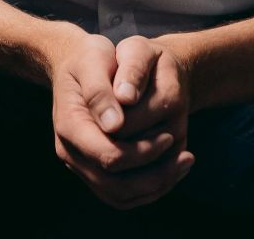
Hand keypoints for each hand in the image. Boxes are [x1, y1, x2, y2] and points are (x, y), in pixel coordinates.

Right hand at [49, 32, 194, 209]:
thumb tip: (115, 125)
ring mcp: (81, 164)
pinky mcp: (93, 170)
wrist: (77, 64)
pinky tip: (171, 169)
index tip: (168, 133)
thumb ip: (101, 91)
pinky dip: (148, 188)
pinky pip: (122, 195)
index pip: (109, 156)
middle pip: (115, 185)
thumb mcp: (94, 58)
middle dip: (154, 174)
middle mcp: (71, 151)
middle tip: (184, 155)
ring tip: (183, 163)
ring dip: (156, 186)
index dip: (143, 152)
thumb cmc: (89, 57)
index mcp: (70, 125)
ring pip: (120, 196)